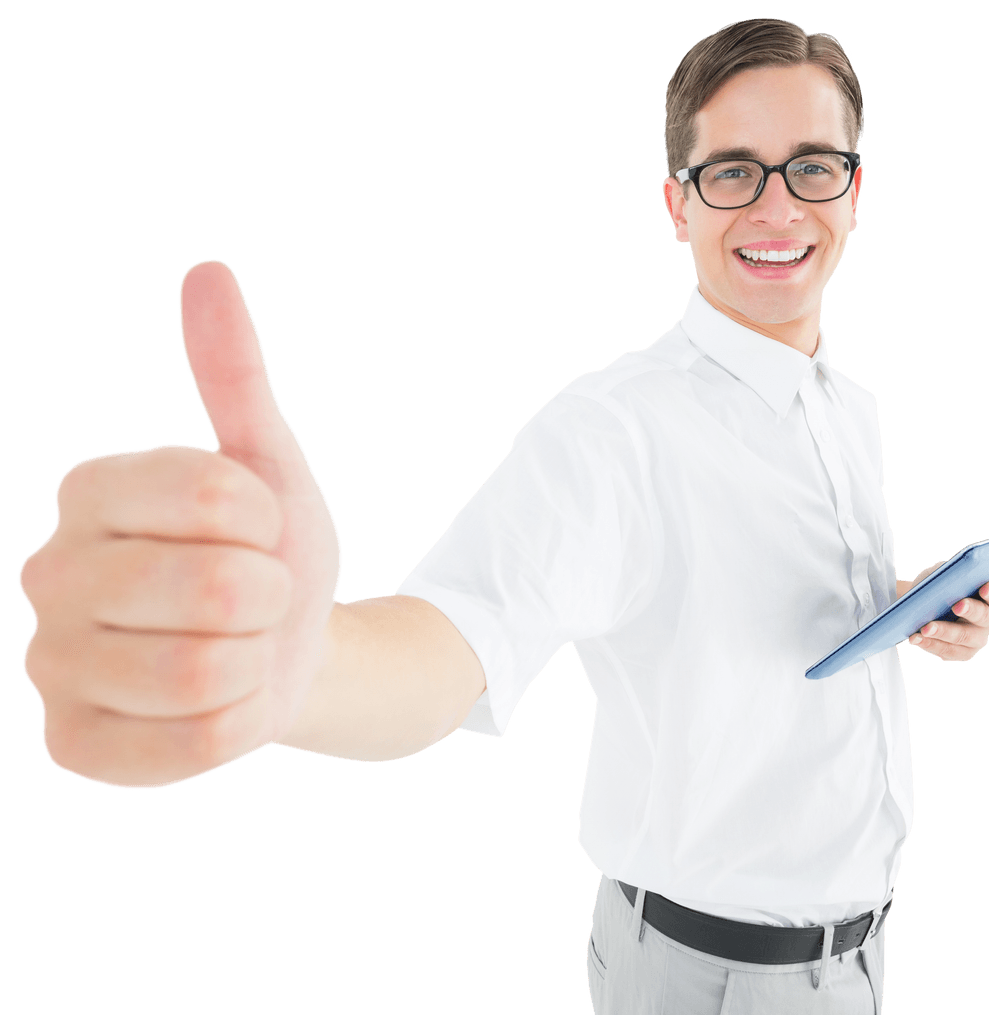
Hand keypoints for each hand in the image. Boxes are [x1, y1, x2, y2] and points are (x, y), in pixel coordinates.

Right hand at [18, 261, 342, 788]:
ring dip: (257, 658)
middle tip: (253, 599)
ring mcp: (50, 667)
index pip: (216, 494)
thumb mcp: (267, 463)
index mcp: (88, 490)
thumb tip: (209, 274)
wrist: (282, 650)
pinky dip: (239, 724)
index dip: (267, 520)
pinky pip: (195, 746)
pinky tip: (218, 705)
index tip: (256, 529)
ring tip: (236, 648)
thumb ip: (233, 376)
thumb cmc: (270, 552)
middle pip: (216, 584)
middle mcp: (47, 573)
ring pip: (208, 669)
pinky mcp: (74, 747)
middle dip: (270, 593)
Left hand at [901, 563, 988, 662]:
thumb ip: (944, 574)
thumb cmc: (935, 587)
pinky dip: (930, 644)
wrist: (919, 606)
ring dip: (944, 632)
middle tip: (957, 606)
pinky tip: (916, 638)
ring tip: (926, 628)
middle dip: (971, 611)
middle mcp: (988, 620)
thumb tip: (941, 578)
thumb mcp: (938, 575)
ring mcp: (976, 639)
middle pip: (985, 618)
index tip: (985, 587)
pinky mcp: (961, 652)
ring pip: (964, 638)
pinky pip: (948, 651)